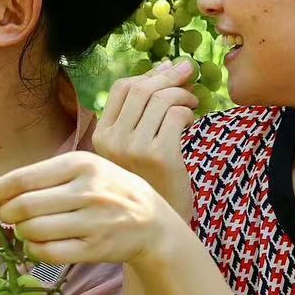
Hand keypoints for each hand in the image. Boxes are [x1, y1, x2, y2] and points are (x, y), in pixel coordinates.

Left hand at [0, 152, 189, 268]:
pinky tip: (39, 246)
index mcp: (80, 163)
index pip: (26, 177)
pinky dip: (35, 252)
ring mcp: (93, 221)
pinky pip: (50, 253)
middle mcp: (87, 190)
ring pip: (34, 231)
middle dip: (8, 215)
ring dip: (22, 234)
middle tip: (7, 218)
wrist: (153, 222)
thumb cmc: (110, 190)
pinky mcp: (95, 248)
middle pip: (25, 206)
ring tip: (27, 231)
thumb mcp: (87, 170)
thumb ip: (47, 177)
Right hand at [94, 62, 197, 222]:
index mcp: (102, 136)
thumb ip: (142, 113)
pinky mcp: (159, 156)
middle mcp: (113, 140)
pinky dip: (188, 112)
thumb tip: (164, 66)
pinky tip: (191, 123)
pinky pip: (175, 116)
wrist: (156, 228)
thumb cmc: (149, 183)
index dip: (149, 75)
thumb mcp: (134, 148)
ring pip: (161, 99)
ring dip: (183, 95)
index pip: (123, 88)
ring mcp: (134, 148)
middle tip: (189, 72)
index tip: (169, 71)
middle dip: (169, 75)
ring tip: (192, 104)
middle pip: (142, 89)